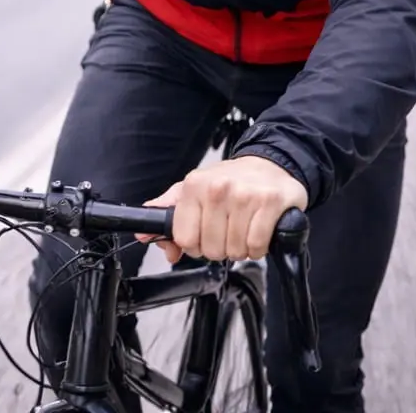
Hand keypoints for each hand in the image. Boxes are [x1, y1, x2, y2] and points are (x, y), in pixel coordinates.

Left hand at [138, 156, 307, 263]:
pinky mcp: (270, 203)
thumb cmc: (229, 181)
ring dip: (240, 248)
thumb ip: (168, 212)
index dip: (194, 245)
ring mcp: (245, 195)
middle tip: (227, 231)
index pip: (184, 238)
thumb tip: (145, 234)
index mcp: (194, 185)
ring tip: (243, 228)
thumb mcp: (194, 190)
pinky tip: (257, 231)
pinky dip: (258, 248)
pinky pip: (257, 246)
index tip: (203, 236)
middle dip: (220, 247)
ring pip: (235, 250)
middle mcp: (217, 188)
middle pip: (211, 249)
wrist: (269, 165)